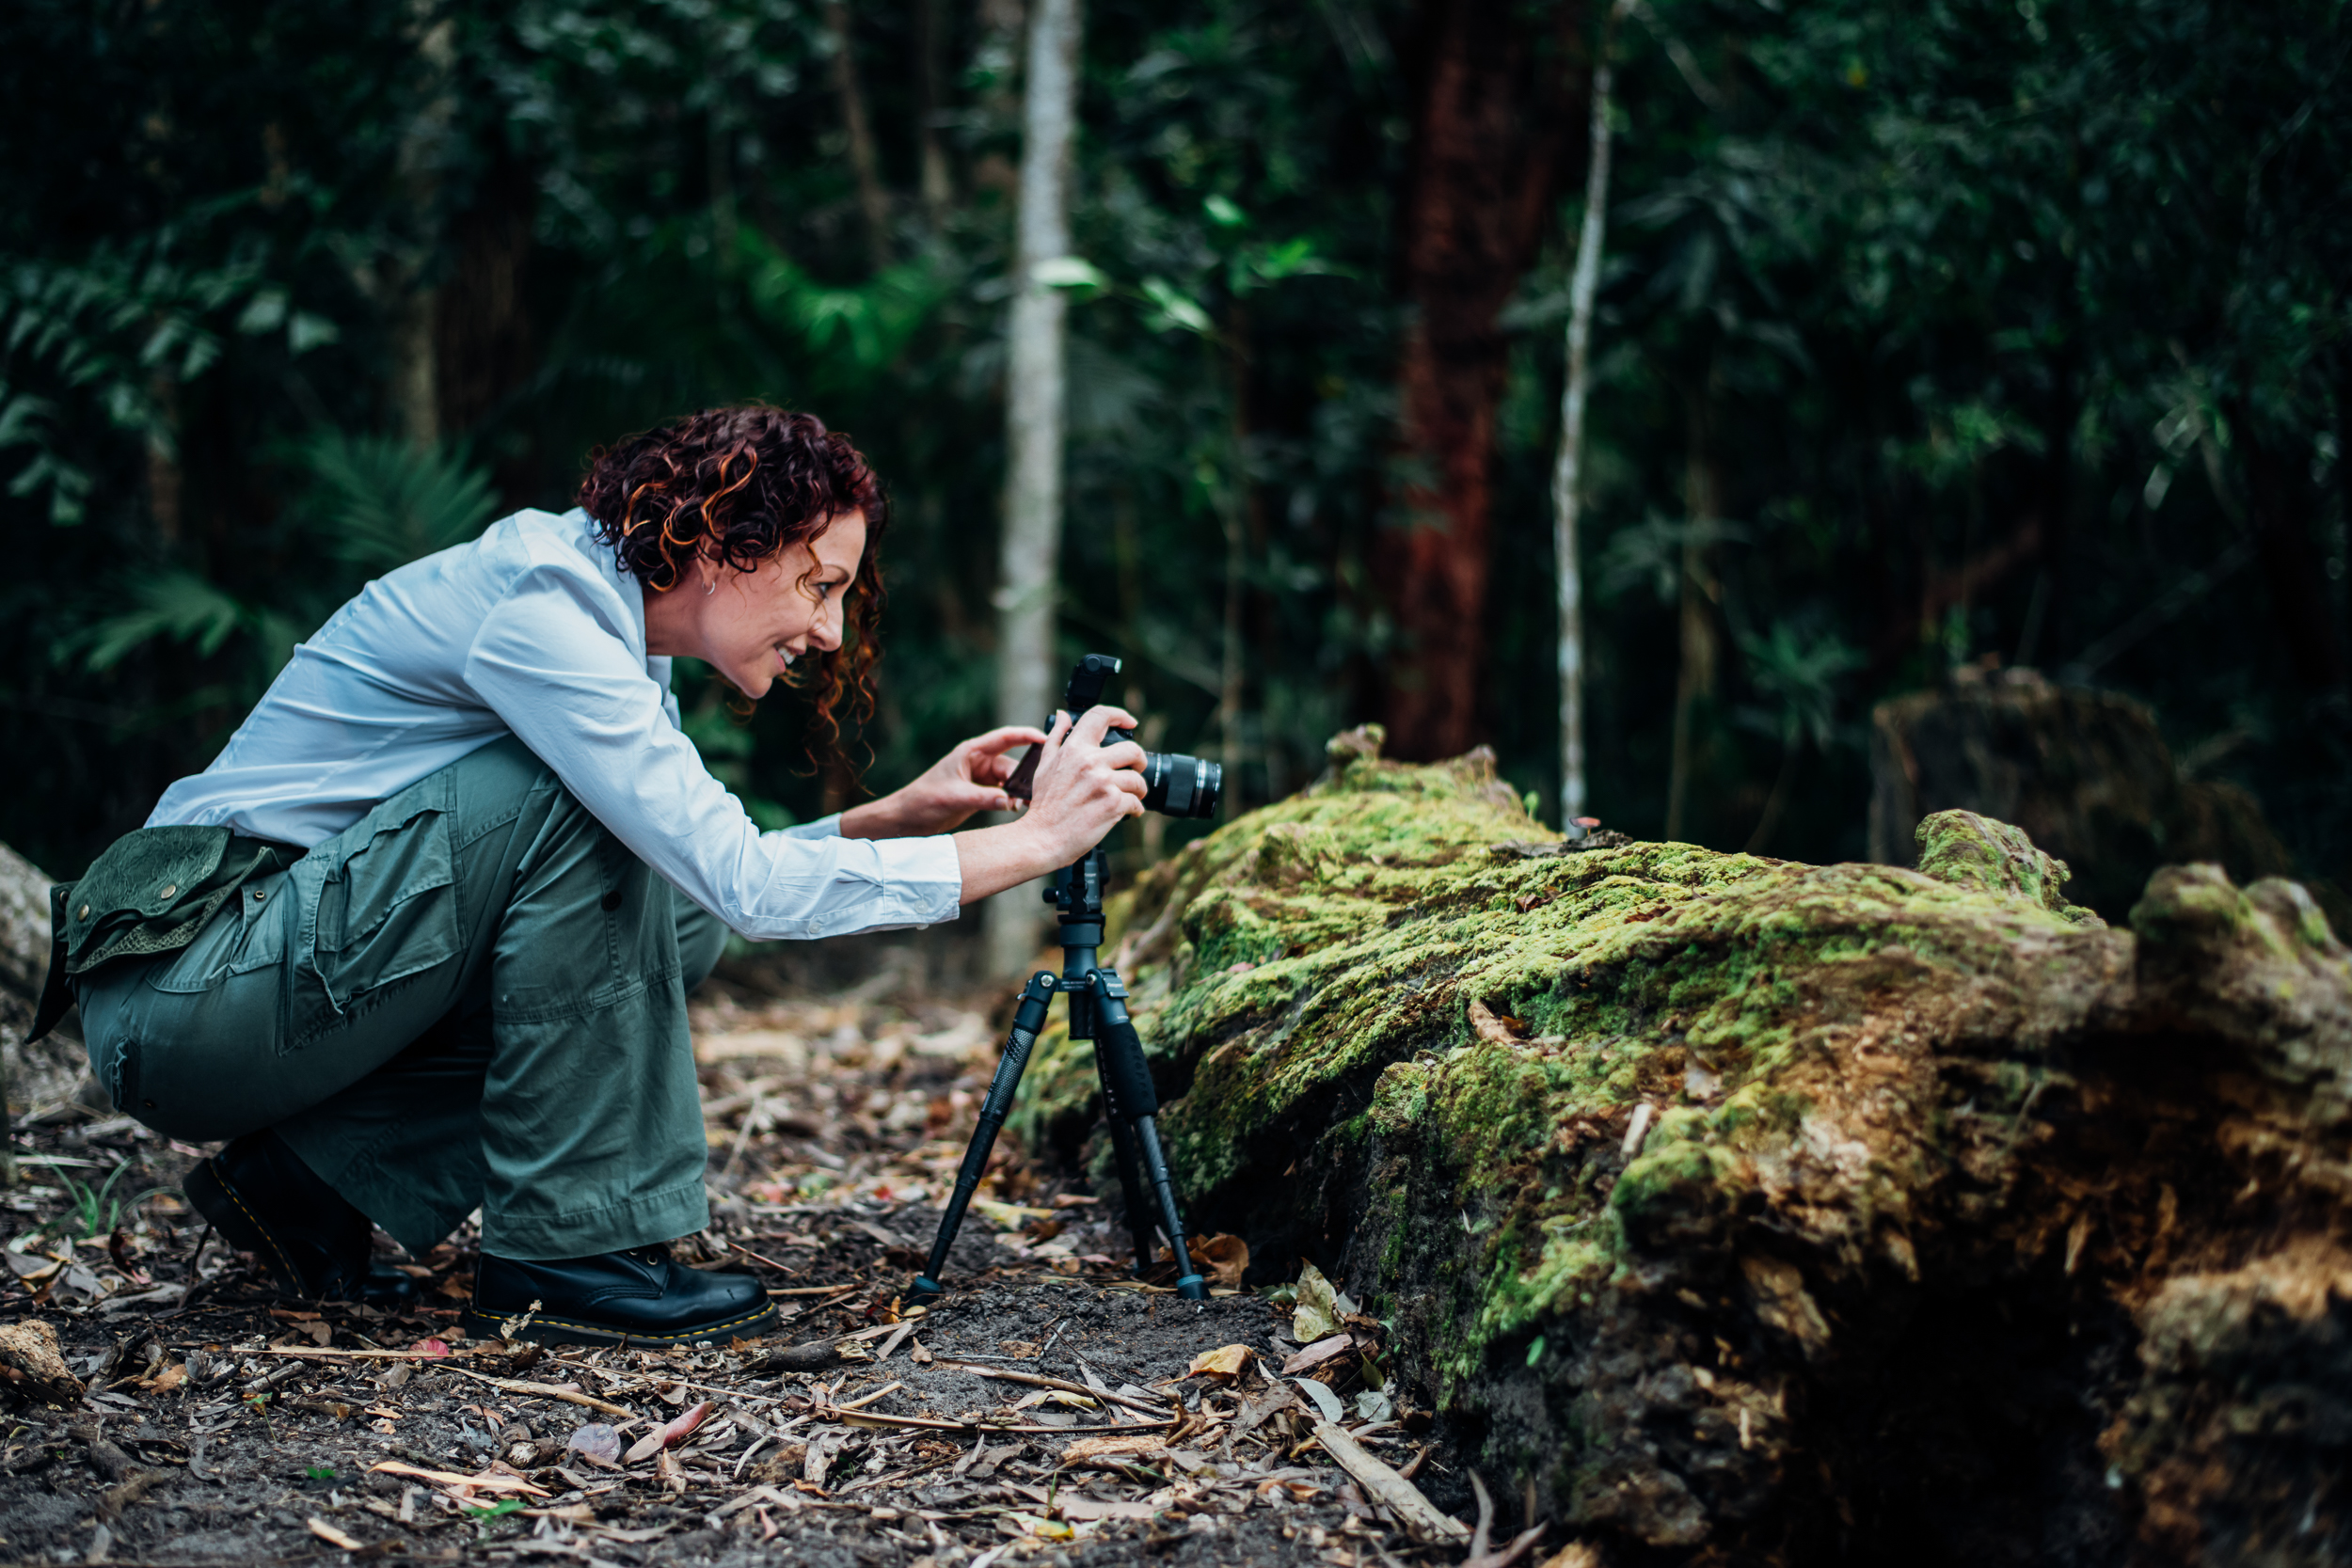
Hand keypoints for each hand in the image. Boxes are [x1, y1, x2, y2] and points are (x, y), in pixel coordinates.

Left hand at [839, 725, 1046, 838]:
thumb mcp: (954, 797)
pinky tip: (1014, 809)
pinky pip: (1003, 793)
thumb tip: (1008, 801)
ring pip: (1009, 781)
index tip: (1047, 739)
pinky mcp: (980, 793)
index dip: (1027, 735)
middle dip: (1024, 776)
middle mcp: (978, 762)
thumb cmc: (922, 800)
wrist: (907, 818)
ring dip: (1018, 792)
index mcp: (970, 752)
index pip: (1005, 737)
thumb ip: (982, 798)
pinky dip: (1010, 800)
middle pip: (1011, 764)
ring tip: (1024, 804)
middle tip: (1036, 791)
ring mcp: (980, 778)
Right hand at [1018, 705, 1147, 861]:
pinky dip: (1135, 809)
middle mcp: (1090, 762)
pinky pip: (1137, 802)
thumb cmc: (1044, 805)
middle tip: (1135, 770)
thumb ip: (1056, 737)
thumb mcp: (1044, 765)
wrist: (1042, 838)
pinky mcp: (1113, 804)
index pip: (1100, 716)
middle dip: (1139, 761)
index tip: (1130, 722)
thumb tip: (1063, 715)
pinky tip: (1125, 812)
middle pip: (1132, 749)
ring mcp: (1103, 783)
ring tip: (1129, 797)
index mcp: (1074, 749)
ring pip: (1138, 779)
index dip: (1120, 715)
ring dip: (1138, 790)